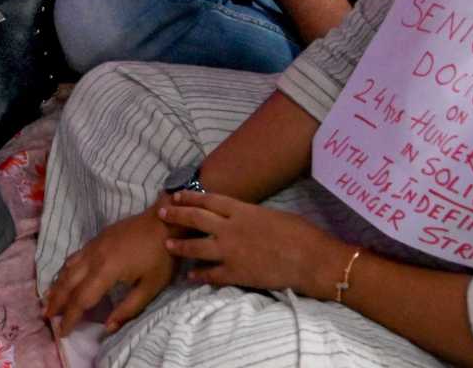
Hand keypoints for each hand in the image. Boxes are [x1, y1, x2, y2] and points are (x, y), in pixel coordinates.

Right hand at [42, 208, 174, 337]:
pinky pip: (74, 256)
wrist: (163, 221)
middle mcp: (94, 258)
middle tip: (46, 316)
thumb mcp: (151, 287)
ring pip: (68, 268)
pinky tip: (63, 276)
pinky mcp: (96, 239)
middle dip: (56, 302)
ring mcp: (93, 246)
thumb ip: (128, 309)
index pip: (81, 299)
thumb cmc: (160, 256)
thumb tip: (108, 327)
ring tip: (48, 300)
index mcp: (106, 271)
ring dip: (57, 286)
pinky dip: (64, 270)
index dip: (70, 317)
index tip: (63, 331)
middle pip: (68, 283)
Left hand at [157, 191, 349, 296]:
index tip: (176, 195)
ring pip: (196, 246)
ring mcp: (231, 252)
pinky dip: (199, 275)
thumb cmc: (300, 233)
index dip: (189, 197)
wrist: (311, 259)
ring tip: (168, 244)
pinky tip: (190, 276)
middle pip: (196, 219)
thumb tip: (242, 216)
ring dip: (180, 245)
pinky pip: (211, 274)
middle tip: (161, 213)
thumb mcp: (273, 215)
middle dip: (176, 215)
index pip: (208, 200)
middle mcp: (231, 229)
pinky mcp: (236, 274)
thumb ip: (251, 215)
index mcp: (242, 211)